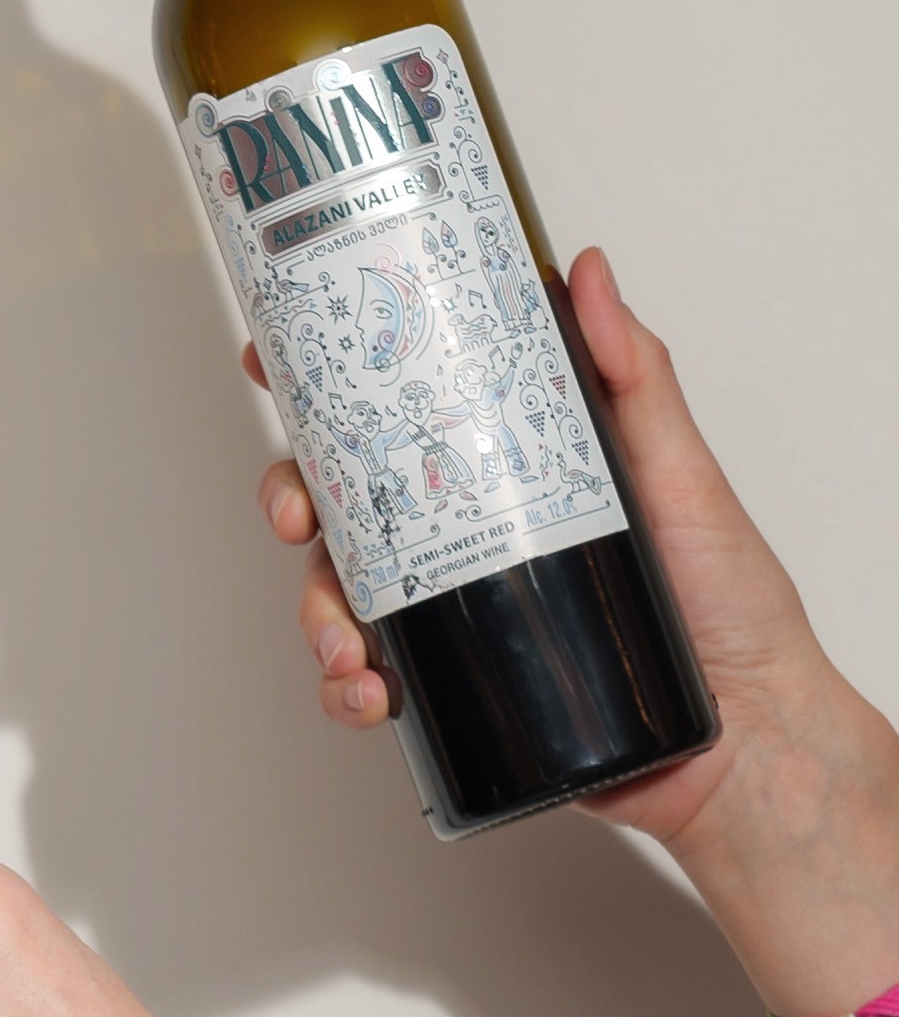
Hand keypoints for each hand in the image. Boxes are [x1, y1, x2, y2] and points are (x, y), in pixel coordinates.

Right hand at [257, 251, 898, 941]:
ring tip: (345, 642)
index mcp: (510, 469)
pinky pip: (368, 686)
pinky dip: (348, 691)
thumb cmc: (728, 608)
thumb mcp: (681, 474)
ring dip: (316, 613)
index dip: (329, 388)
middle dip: (292, 501)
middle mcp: (471, 534)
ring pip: (341, 595)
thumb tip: (585, 275)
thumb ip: (635, 377)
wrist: (740, 741)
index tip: (275, 366)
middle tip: (293, 513)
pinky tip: (368, 694)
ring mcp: (457, 613)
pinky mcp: (457, 689)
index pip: (406, 413)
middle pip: (346, 501)